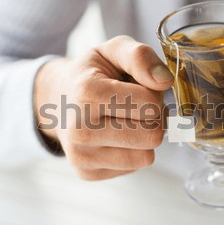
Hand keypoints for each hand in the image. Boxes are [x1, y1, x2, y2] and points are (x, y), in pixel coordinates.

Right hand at [34, 35, 172, 179]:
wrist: (59, 100)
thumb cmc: (92, 74)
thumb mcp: (113, 51)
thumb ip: (140, 57)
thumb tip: (164, 82)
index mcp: (87, 92)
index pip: (151, 105)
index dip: (154, 95)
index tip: (139, 89)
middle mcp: (80, 129)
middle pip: (152, 135)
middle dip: (153, 119)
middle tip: (137, 108)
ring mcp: (82, 156)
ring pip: (146, 157)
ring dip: (145, 138)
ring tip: (127, 122)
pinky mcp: (87, 173)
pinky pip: (133, 168)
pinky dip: (132, 152)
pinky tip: (115, 137)